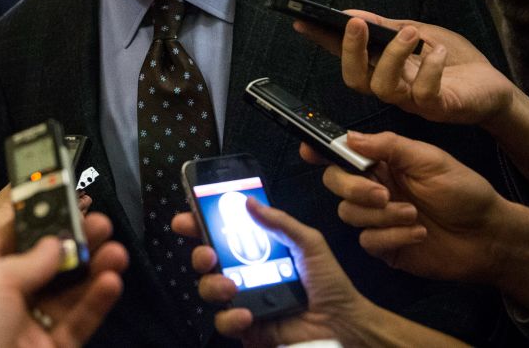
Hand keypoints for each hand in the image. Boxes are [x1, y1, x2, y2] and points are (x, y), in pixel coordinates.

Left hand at [0, 211, 126, 347]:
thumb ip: (30, 259)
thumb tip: (55, 242)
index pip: (6, 235)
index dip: (35, 216)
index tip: (64, 197)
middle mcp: (1, 297)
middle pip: (44, 261)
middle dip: (74, 240)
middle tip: (101, 222)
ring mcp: (27, 325)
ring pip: (67, 291)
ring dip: (93, 269)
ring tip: (116, 251)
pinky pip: (77, 321)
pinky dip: (96, 302)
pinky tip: (111, 282)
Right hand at [173, 199, 371, 346]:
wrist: (342, 322)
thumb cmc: (328, 281)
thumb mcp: (309, 243)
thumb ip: (280, 223)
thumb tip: (248, 201)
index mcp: (256, 251)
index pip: (221, 234)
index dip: (199, 225)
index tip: (186, 219)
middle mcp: (243, 273)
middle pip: (206, 261)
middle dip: (199, 254)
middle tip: (208, 253)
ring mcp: (242, 300)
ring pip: (209, 290)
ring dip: (212, 285)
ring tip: (231, 285)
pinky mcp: (246, 327)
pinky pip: (224, 321)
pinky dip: (230, 317)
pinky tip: (246, 314)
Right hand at [294, 12, 516, 126]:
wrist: (493, 86)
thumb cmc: (455, 62)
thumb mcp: (418, 33)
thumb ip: (387, 28)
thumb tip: (353, 14)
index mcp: (383, 68)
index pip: (346, 56)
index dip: (323, 41)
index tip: (303, 21)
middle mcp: (391, 87)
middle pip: (355, 79)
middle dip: (351, 51)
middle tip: (356, 24)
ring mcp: (412, 101)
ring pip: (383, 87)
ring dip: (393, 56)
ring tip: (409, 34)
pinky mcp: (437, 108)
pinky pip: (423, 93)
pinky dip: (429, 68)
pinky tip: (436, 51)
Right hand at [316, 132, 528, 286]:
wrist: (489, 236)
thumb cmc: (465, 192)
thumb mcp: (430, 159)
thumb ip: (389, 146)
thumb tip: (349, 137)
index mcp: (383, 162)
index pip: (341, 154)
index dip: (320, 151)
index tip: (310, 151)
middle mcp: (374, 188)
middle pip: (335, 183)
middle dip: (353, 188)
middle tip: (383, 193)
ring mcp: (377, 218)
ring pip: (348, 214)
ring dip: (380, 215)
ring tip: (413, 214)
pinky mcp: (385, 246)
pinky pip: (368, 241)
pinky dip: (393, 236)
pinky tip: (418, 233)